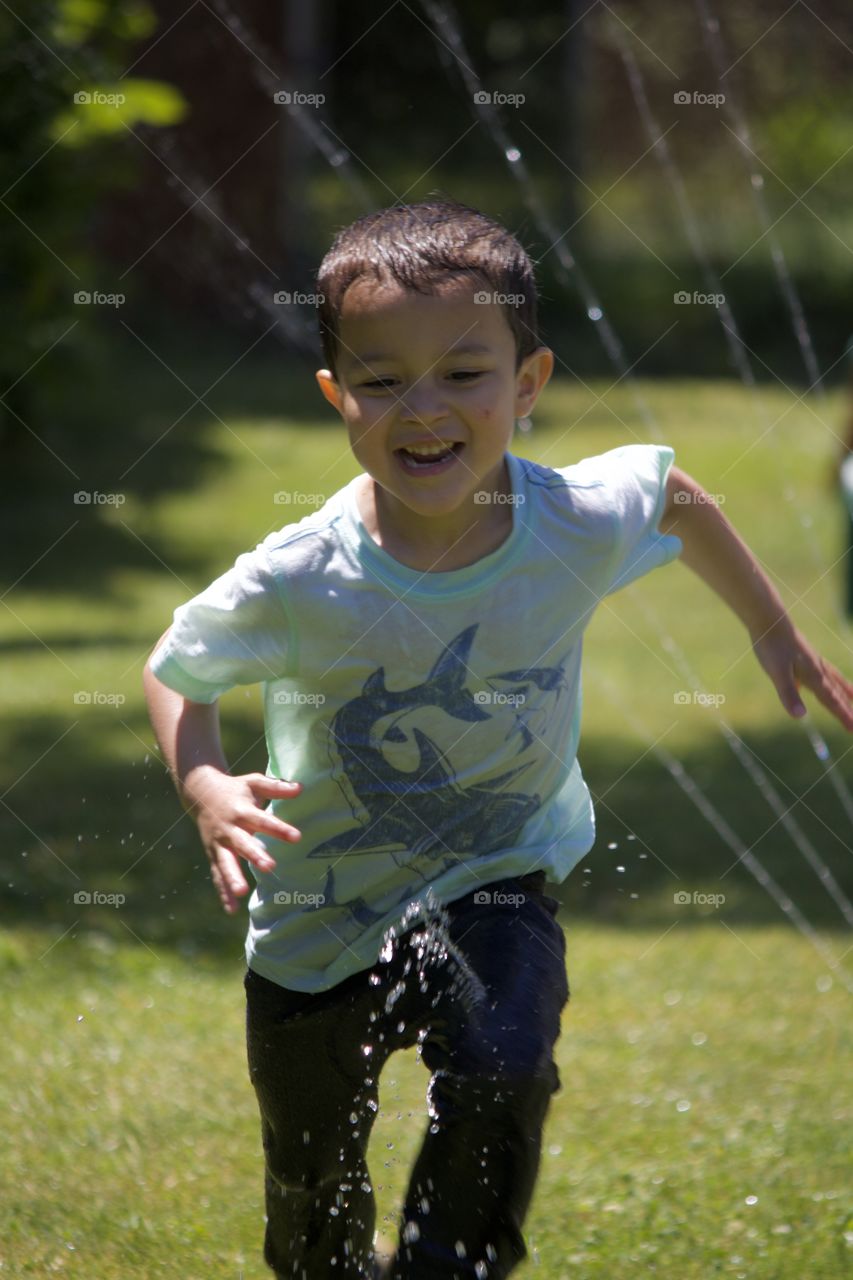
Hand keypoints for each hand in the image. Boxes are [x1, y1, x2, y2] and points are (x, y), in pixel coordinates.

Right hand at [182, 767, 301, 913]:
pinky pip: (218, 875)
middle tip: (270, 867)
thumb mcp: (254, 782)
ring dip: (232, 878)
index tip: (296, 837)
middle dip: (255, 856)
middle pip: (243, 844)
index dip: (279, 829)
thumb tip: (300, 788)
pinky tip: (232, 910)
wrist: (200, 793)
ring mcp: (219, 844)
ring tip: (243, 892)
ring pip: (225, 863)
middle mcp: (229, 829)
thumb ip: (276, 786)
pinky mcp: (213, 855)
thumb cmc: (235, 789)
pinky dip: (224, 893)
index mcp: (242, 811)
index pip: (263, 820)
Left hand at [752, 619, 852, 730]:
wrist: (769, 620)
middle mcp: (818, 669)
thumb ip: (789, 694)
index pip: (832, 701)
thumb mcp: (777, 673)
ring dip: (845, 691)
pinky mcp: (805, 654)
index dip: (843, 716)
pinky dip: (830, 678)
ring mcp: (813, 660)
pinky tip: (822, 680)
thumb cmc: (772, 646)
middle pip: (837, 693)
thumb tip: (800, 716)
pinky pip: (824, 670)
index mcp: (813, 676)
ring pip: (834, 679)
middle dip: (847, 708)